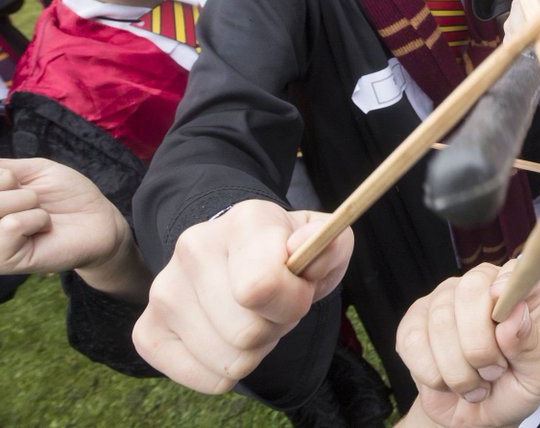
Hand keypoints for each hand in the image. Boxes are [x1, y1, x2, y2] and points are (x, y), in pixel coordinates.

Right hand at [0, 158, 129, 275]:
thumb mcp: (31, 170)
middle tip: (34, 201)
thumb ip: (0, 169)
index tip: (20, 184)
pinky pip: (12, 225)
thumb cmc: (66, 194)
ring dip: (28, 202)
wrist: (98, 220)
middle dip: (18, 188)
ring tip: (39, 214)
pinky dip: (36, 219)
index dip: (7, 176)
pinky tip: (43, 228)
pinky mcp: (5, 260)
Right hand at [132, 200, 353, 393]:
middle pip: (247, 333)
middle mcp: (194, 249)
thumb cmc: (288, 254)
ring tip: (252, 317)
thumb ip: (330, 245)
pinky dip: (226, 371)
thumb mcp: (324, 243)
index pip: (262, 287)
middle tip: (275, 306)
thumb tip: (303, 246)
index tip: (300, 287)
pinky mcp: (148, 330)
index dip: (293, 301)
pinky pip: (206, 380)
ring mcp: (164, 290)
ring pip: (228, 361)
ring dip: (253, 350)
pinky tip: (227, 336)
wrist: (242, 254)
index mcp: (244, 222)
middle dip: (275, 327)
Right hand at [397, 261, 539, 427]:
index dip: (507, 291)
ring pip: (441, 321)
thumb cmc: (513, 386)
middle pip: (471, 291)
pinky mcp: (413, 323)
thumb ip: (531, 345)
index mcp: (517, 290)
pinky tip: (447, 382)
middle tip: (494, 372)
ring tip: (475, 383)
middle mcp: (479, 285)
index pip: (512, 271)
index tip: (504, 320)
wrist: (478, 415)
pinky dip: (433, 374)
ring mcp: (443, 300)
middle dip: (481, 345)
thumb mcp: (537, 374)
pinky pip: (414, 342)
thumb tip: (514, 314)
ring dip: (459, 369)